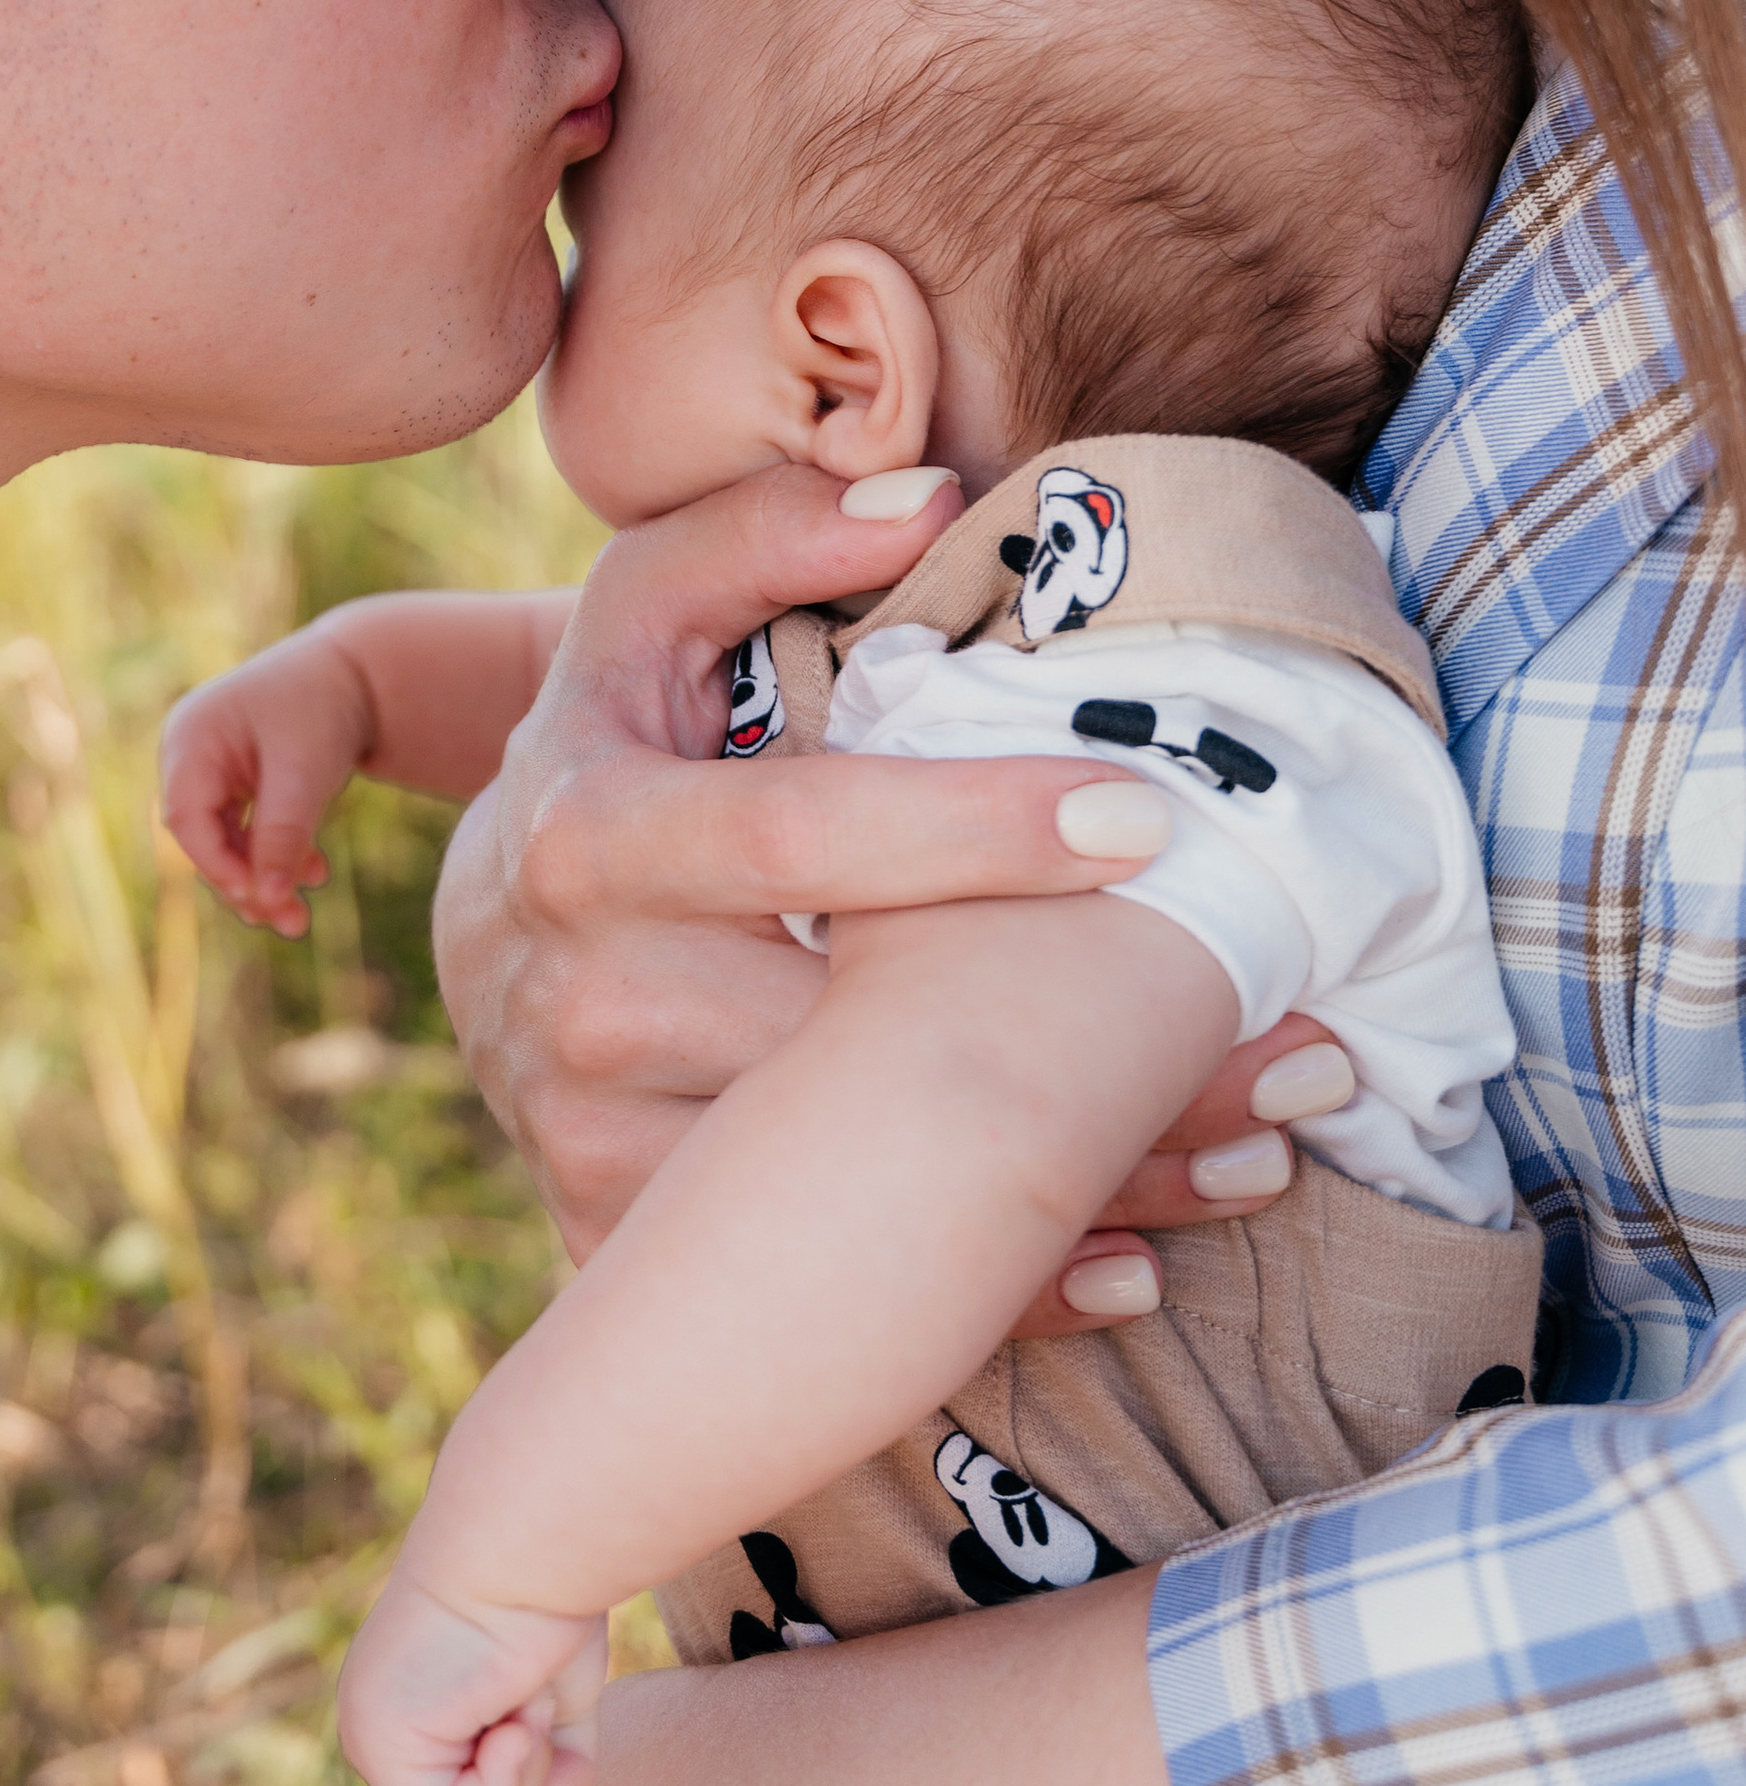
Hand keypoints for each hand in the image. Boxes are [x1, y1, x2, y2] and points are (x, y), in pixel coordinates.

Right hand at [160, 625, 374, 936]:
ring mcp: (212, 764)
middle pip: (205, 836)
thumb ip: (283, 835)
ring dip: (264, 877)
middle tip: (293, 924)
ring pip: (226, 839)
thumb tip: (268, 900)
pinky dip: (277, 853)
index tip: (259, 901)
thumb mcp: (305, 773)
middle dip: (247, 882)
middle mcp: (191, 751)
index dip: (218, 866)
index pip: (186, 817)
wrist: (361, 671)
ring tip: (302, 918)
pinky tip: (315, 873)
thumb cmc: (325, 708)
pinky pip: (246, 828)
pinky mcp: (238, 777)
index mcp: (190, 736)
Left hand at [339, 1560, 606, 1785]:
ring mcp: (368, 1730)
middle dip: (527, 1770)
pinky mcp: (377, 1739)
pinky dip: (505, 1785)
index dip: (530, 1765)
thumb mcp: (554, 1703)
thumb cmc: (549, 1599)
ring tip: (517, 1695)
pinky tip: (509, 1716)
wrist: (530, 1538)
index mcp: (408, 1702)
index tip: (535, 1691)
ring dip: (522, 1774)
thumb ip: (545, 1766)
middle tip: (529, 1692)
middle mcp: (377, 1717)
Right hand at [431, 463, 1343, 1308]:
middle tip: (1295, 1025)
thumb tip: (926, 490)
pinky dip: (988, 1294)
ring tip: (1270, 1139)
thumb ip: (771, 530)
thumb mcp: (650, 612)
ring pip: (866, 1188)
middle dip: (1085, 1039)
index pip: (801, 832)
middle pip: (863, 1042)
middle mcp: (584, 1002)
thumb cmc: (617, 740)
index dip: (973, 828)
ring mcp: (599, 1142)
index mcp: (592, 833)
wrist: (490, 929)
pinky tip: (1134, 1263)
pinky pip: (824, 1294)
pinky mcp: (625, 1242)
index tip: (1146, 819)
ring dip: (1081, 1180)